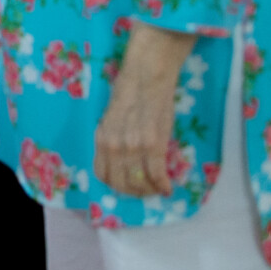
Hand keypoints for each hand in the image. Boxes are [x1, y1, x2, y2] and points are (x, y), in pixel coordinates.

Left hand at [94, 23, 198, 196]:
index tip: (127, 186)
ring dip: (150, 191)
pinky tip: (168, 187)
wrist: (145, 77)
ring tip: (157, 189)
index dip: (116, 185)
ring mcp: (133, 146)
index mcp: (102, 139)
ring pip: (139, 182)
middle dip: (135, 192)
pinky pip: (157, 174)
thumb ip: (113, 139)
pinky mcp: (153, 144)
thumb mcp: (111, 119)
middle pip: (121, 184)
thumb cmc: (129, 92)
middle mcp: (114, 146)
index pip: (102, 175)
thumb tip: (121, 158)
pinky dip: (163, 185)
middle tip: (146, 191)